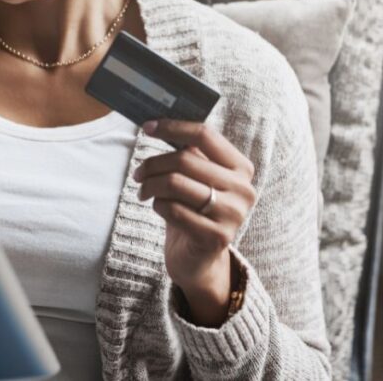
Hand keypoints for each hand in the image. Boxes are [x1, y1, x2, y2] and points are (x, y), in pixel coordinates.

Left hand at [134, 119, 255, 307]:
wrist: (200, 258)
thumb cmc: (195, 209)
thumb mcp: (198, 178)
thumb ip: (190, 152)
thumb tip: (159, 123)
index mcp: (241, 167)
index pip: (205, 134)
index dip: (173, 127)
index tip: (147, 127)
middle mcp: (243, 189)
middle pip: (186, 159)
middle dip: (153, 163)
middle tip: (138, 172)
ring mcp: (233, 215)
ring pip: (176, 183)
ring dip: (150, 185)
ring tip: (143, 190)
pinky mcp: (216, 237)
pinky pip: (172, 209)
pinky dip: (157, 205)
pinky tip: (158, 208)